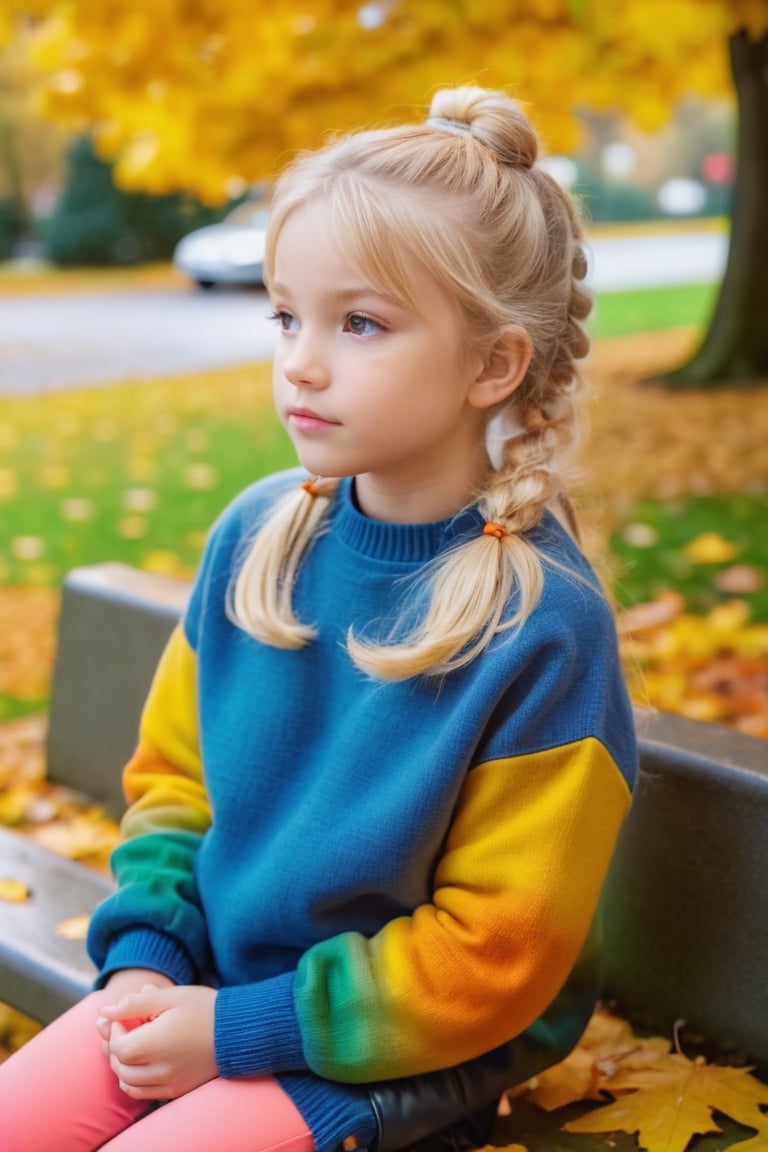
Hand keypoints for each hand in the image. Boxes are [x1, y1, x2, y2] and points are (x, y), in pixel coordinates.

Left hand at [98, 983, 218, 1099]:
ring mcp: (171, 1083)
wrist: (237, 1030)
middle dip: (115, 1047)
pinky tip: (139, 1063)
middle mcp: (163, 1068)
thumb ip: (134, 1004)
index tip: (124, 1017)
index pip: (119, 1047)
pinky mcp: (178, 1090)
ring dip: (122, 1066)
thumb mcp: (170, 997)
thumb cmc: (204, 1008)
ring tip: (130, 1045)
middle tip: (121, 1028)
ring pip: (129, 1083)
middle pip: (121, 1066)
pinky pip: (144, 1093)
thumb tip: (104, 1010)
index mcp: (158, 1043)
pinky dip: (133, 1081)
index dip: (114, 1030)